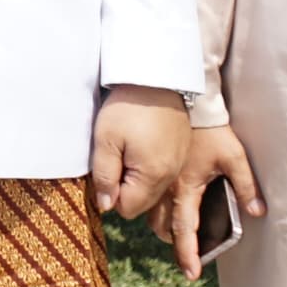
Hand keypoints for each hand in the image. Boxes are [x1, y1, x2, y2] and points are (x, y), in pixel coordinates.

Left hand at [88, 83, 190, 220]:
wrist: (158, 77)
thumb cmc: (128, 107)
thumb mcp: (106, 140)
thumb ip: (105, 175)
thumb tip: (106, 205)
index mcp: (152, 175)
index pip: (128, 209)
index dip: (111, 194)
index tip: (107, 169)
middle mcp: (171, 175)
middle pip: (142, 203)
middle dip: (125, 189)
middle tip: (116, 157)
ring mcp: (179, 164)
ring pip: (153, 189)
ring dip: (137, 178)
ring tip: (128, 149)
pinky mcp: (182, 152)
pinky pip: (164, 173)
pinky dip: (150, 167)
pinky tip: (143, 144)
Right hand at [151, 121, 259, 282]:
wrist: (185, 102)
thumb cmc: (212, 130)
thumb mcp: (234, 157)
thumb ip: (246, 186)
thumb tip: (258, 212)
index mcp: (186, 188)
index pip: (185, 229)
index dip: (188, 253)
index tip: (192, 274)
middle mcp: (166, 187)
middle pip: (162, 226)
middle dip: (172, 240)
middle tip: (184, 250)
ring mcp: (158, 178)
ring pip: (152, 213)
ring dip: (162, 225)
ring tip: (175, 231)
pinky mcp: (155, 168)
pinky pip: (149, 196)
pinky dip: (156, 207)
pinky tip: (165, 205)